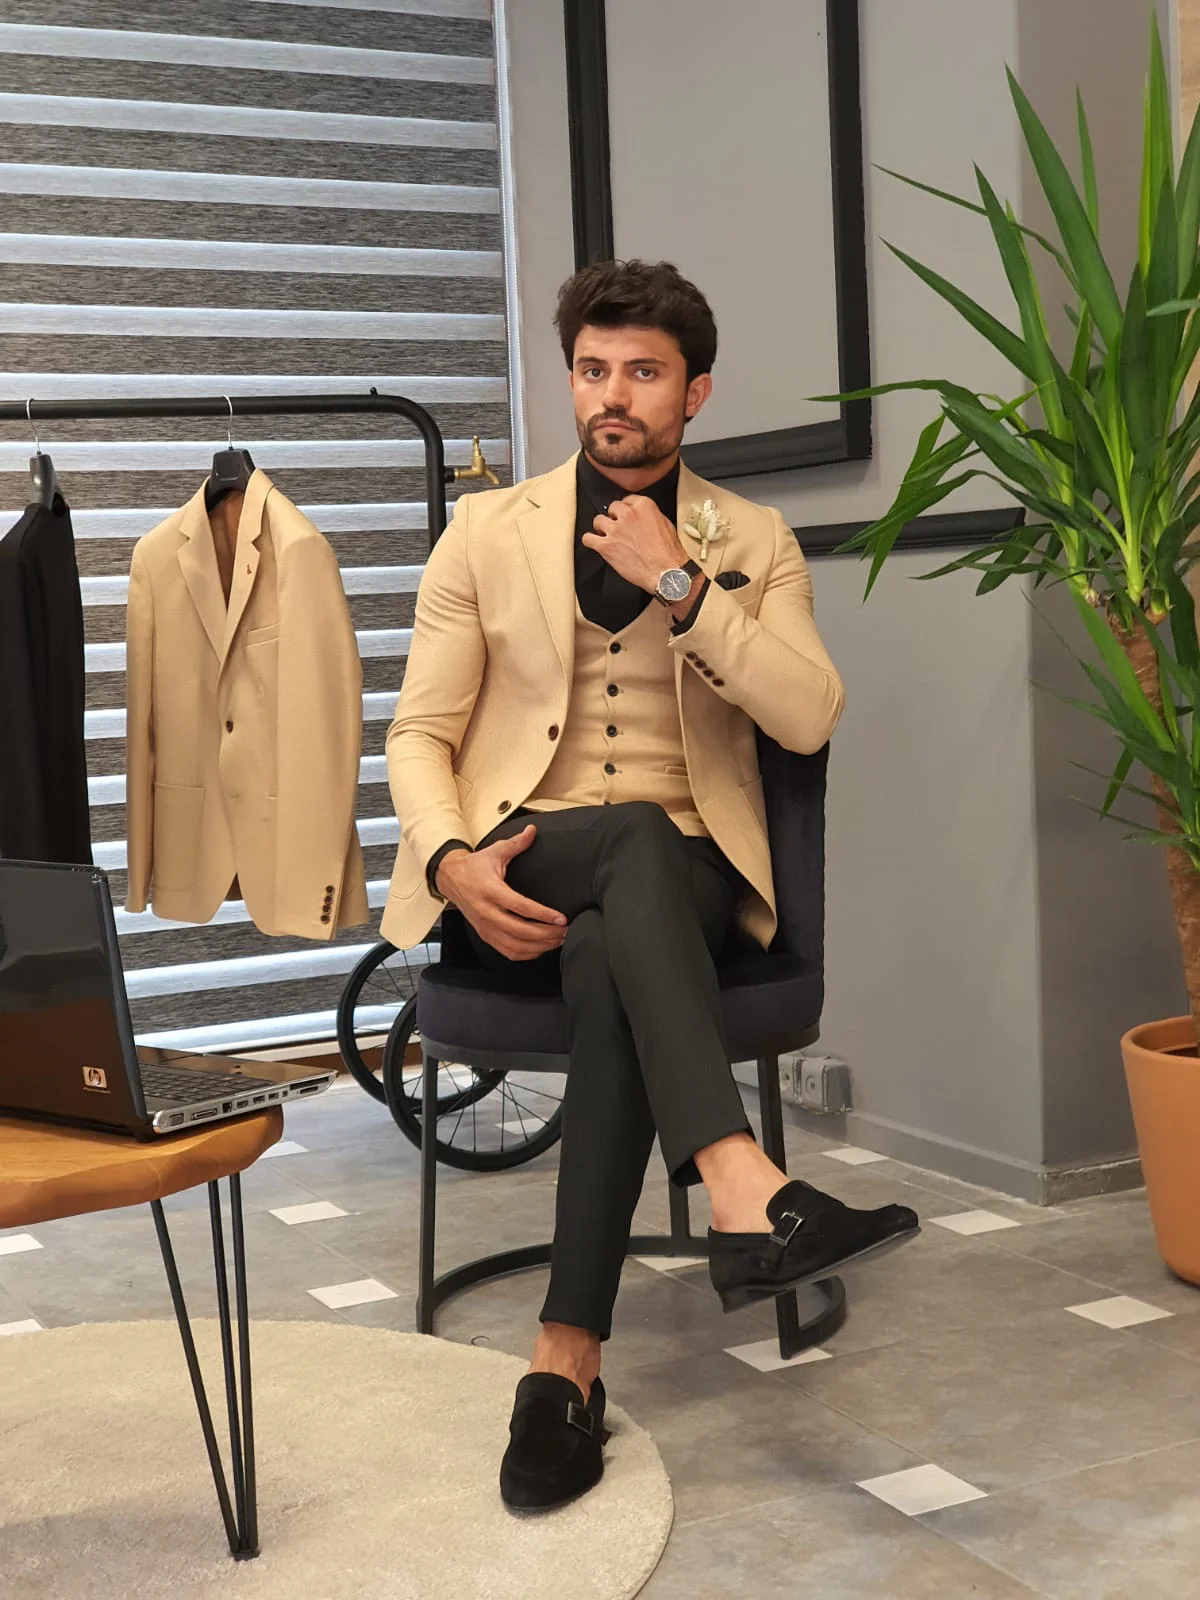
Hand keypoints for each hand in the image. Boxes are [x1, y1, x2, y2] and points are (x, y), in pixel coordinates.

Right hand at [435, 824, 567, 960]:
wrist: (450, 879)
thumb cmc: (474, 867)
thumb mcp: (494, 851)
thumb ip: (516, 843)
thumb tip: (532, 831)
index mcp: (490, 890)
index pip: (520, 907)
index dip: (542, 915)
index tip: (561, 918)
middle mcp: (487, 912)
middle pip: (520, 931)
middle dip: (546, 934)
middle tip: (565, 931)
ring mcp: (485, 927)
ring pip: (515, 945)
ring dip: (539, 946)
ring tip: (558, 940)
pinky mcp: (485, 935)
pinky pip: (508, 952)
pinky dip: (527, 954)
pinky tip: (542, 947)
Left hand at [582, 495, 689, 594]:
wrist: (666, 573)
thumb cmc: (669, 553)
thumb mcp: (666, 525)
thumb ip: (650, 517)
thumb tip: (643, 518)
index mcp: (643, 506)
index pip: (626, 500)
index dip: (625, 511)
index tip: (625, 517)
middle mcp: (628, 515)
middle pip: (611, 508)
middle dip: (614, 518)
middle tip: (619, 528)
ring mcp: (615, 530)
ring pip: (597, 521)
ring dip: (601, 528)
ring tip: (607, 536)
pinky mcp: (606, 546)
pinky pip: (588, 539)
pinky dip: (590, 541)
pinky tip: (595, 544)